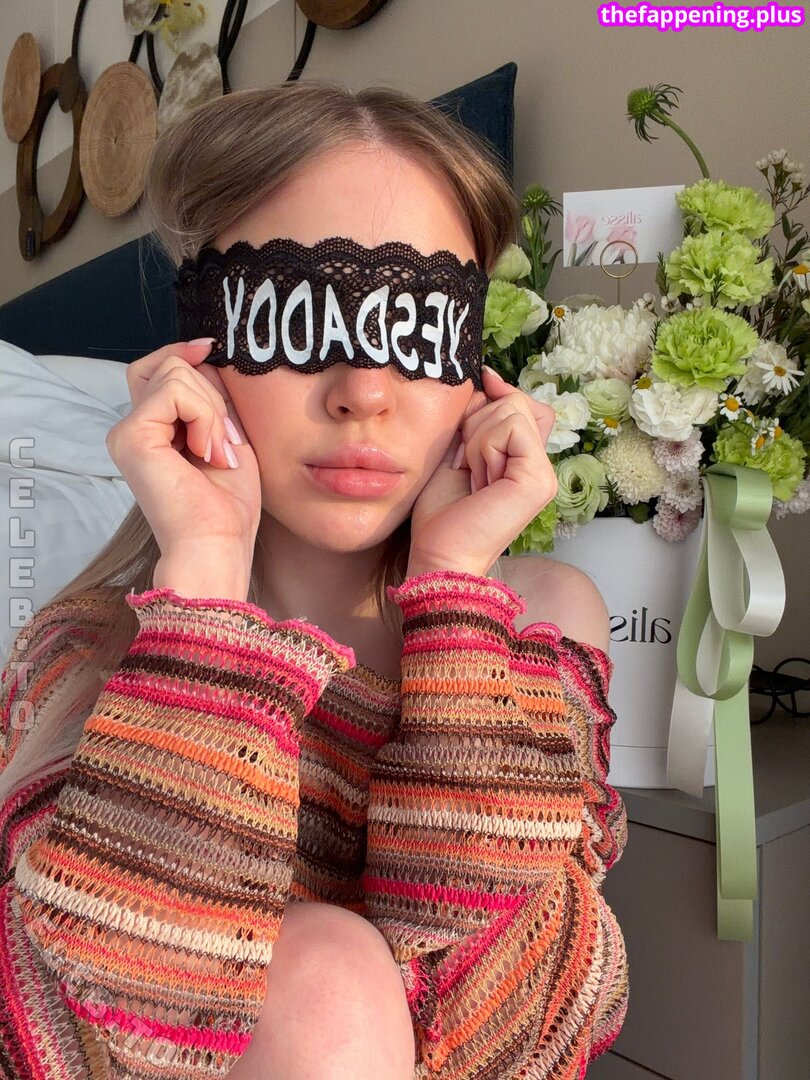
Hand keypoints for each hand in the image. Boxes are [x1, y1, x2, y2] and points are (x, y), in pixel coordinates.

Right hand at [106, 340, 261, 565]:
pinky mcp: (130, 436)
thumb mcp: (225, 436)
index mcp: (151, 431)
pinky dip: (204, 417)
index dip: (183, 352)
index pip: (158, 368)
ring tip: (217, 455)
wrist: (217, 545)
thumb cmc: (227, 505)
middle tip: (225, 445)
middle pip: (167, 364)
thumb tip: (204, 354)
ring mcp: (126, 432)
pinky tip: (207, 453)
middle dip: (211, 395)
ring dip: (212, 412)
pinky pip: (174, 392)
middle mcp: (131, 429)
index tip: (212, 349)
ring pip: (175, 373)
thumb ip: (210, 398)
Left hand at [407, 366, 557, 578]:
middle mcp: (539, 466)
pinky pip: (511, 427)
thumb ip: (477, 417)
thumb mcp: (458, 449)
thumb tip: (489, 377)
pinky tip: (479, 478)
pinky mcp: (539, 479)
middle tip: (467, 466)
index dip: (494, 398)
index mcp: (523, 461)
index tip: (468, 417)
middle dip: (477, 424)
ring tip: (472, 476)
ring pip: (510, 410)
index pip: (521, 403)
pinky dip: (484, 446)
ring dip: (477, 438)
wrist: (440, 554)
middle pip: (515, 401)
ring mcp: (544, 473)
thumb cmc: (442, 512)